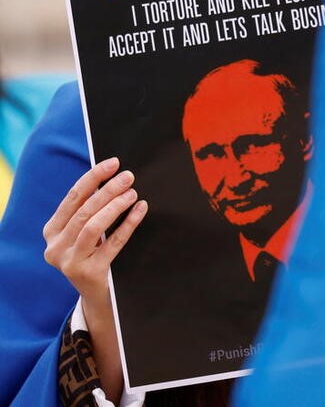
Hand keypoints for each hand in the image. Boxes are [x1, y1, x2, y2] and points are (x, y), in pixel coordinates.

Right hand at [43, 156, 146, 305]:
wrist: (97, 294)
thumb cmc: (93, 254)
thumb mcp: (84, 232)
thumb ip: (90, 209)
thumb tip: (113, 176)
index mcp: (51, 231)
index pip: (73, 197)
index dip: (93, 178)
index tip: (113, 163)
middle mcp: (55, 246)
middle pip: (84, 211)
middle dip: (108, 190)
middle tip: (128, 177)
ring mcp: (70, 261)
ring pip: (93, 227)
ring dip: (115, 206)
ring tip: (133, 193)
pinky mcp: (89, 272)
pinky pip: (113, 244)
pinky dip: (128, 224)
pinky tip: (140, 210)